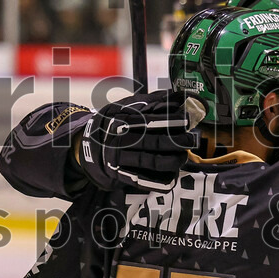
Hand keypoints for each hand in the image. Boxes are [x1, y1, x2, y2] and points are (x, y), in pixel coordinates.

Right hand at [76, 90, 203, 189]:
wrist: (88, 145)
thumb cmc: (114, 122)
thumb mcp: (126, 106)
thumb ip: (152, 101)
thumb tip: (178, 96)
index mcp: (122, 120)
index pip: (150, 120)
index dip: (171, 120)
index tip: (187, 119)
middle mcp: (121, 139)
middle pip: (152, 142)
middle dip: (175, 142)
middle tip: (190, 140)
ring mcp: (120, 158)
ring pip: (149, 161)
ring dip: (171, 161)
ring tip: (183, 157)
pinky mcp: (121, 174)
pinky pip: (142, 180)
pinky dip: (158, 181)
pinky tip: (172, 179)